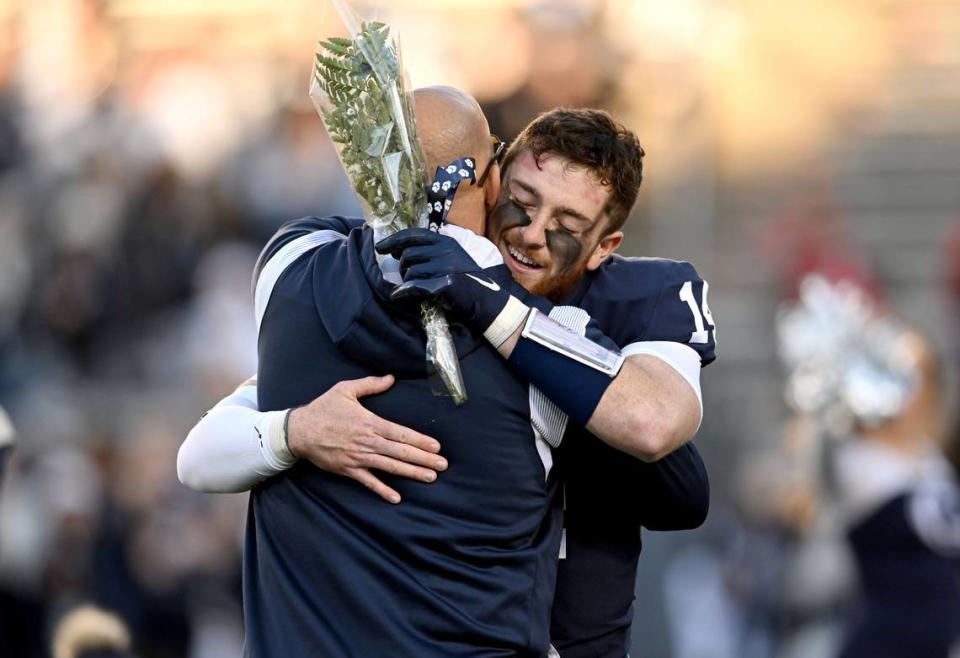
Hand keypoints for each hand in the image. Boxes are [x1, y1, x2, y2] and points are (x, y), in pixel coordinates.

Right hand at [286, 375, 446, 502]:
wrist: (298, 430)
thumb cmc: (323, 408)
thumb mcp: (345, 389)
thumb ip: (370, 384)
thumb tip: (391, 377)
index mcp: (370, 422)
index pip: (401, 433)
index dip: (420, 441)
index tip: (436, 447)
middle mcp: (367, 442)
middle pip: (401, 452)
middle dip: (424, 459)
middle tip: (443, 466)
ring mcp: (358, 457)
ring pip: (390, 467)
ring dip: (411, 473)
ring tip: (430, 477)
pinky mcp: (348, 469)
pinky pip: (368, 482)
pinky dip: (382, 490)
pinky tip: (396, 498)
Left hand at [376, 228, 510, 331]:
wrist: (487, 301)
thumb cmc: (466, 280)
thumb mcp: (452, 257)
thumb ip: (430, 251)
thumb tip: (398, 250)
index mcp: (446, 242)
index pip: (414, 235)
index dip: (394, 240)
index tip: (380, 248)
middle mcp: (446, 251)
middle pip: (408, 255)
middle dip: (403, 267)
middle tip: (408, 276)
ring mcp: (446, 267)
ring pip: (410, 272)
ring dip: (407, 281)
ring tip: (418, 287)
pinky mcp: (444, 284)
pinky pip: (414, 286)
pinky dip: (403, 291)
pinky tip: (398, 295)